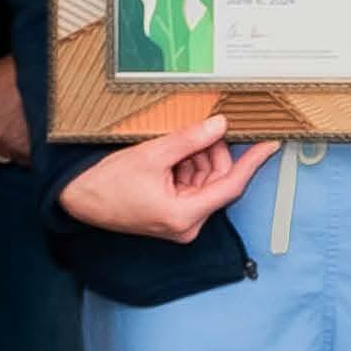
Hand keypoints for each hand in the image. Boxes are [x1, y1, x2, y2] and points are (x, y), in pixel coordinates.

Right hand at [56, 116, 279, 242]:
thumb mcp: (152, 154)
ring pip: (205, 182)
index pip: (231, 185)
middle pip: (217, 181)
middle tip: (201, 129)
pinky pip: (191, 187)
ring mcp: (181, 222)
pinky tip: (171, 156)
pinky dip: (186, 168)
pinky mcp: (173, 216)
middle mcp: (188, 224)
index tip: (269, 146)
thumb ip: (190, 140)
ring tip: (176, 144)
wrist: (81, 200)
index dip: (252, 163)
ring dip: (196, 159)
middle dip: (211, 153)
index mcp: (185, 215)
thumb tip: (219, 126)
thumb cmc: (108, 183)